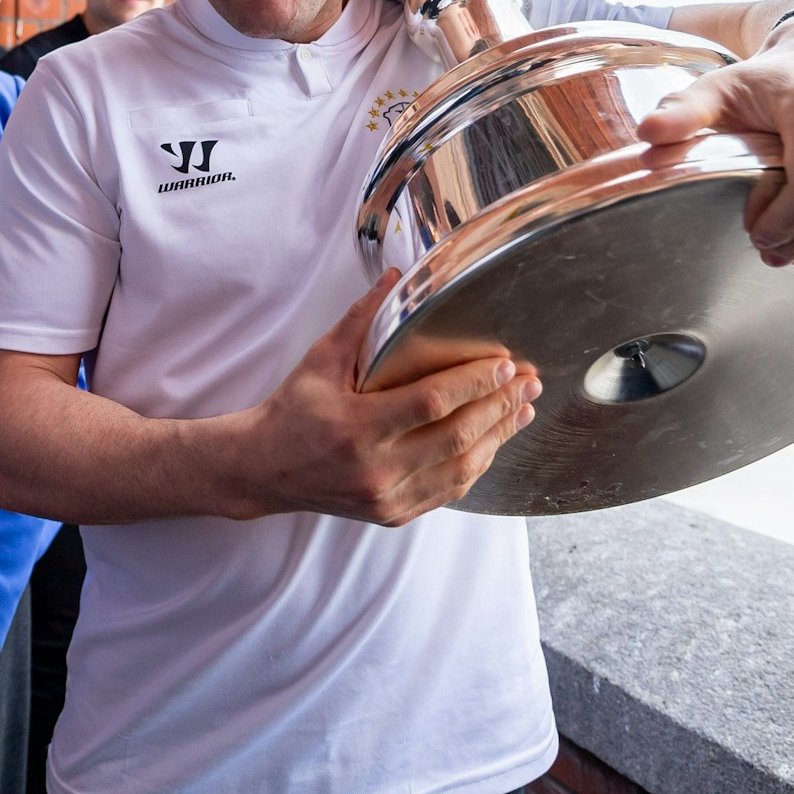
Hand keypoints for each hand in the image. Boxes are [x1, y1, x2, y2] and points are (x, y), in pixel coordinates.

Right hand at [244, 269, 539, 526]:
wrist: (265, 469)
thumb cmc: (294, 410)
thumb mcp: (320, 360)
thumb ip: (362, 320)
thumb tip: (396, 278)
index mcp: (357, 427)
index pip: (432, 402)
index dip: (474, 382)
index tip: (503, 364)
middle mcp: (376, 469)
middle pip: (457, 437)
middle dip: (500, 406)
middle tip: (528, 381)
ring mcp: (388, 497)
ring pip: (461, 469)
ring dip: (499, 437)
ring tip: (522, 408)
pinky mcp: (394, 515)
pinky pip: (449, 491)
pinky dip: (477, 464)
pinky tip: (493, 440)